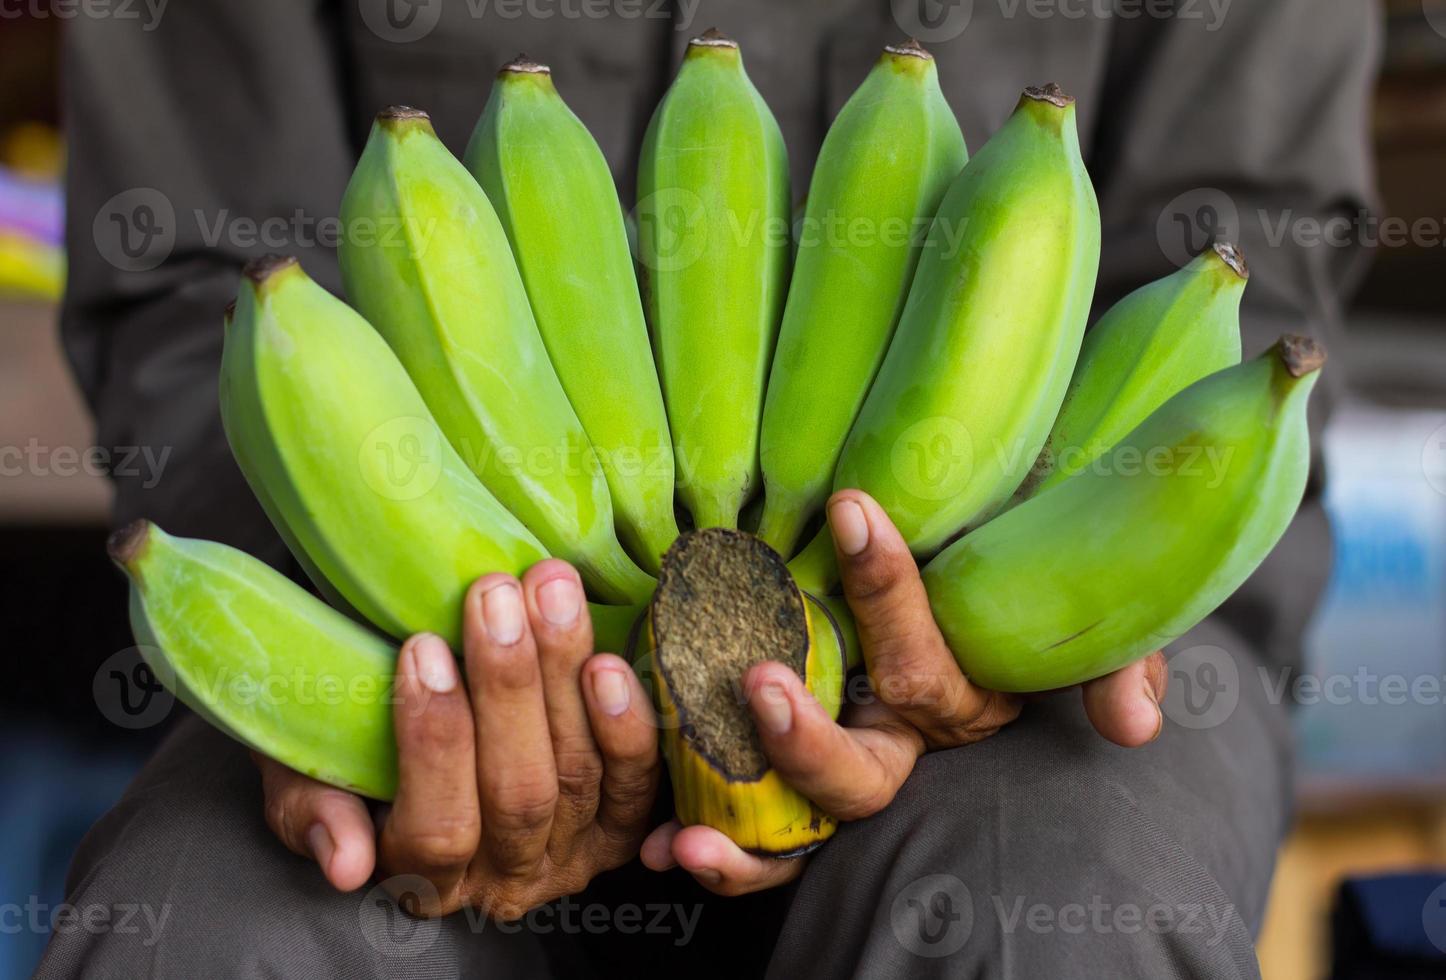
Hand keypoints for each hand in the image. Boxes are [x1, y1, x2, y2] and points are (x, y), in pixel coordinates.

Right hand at [256, 560, 659, 918]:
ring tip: (549, 592)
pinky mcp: (623, 821)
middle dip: (508, 687)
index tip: (420, 646)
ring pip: (578, 772)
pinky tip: (607, 661)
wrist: (418, 705)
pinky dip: (626, 723)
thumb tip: (345, 863)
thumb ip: (312, 812)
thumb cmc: (353, 741)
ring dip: (564, 676)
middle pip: (519, 793)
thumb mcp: (305, 773)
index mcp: (424, 877)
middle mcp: (505, 877)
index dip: (433, 742)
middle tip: (495, 595)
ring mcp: (572, 851)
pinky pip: (637, 781)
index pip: (437, 828)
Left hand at [641, 489, 1167, 894]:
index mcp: (958, 700)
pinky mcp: (785, 771)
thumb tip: (1134, 725)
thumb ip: (1114, 659)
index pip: (925, 662)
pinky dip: (711, 849)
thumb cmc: (1018, 573)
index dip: (890, 592)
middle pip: (860, 776)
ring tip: (685, 833)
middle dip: (808, 746)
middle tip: (761, 682)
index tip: (851, 507)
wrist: (982, 565)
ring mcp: (840, 760)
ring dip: (744, 837)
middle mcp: (897, 744)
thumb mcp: (1078, 605)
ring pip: (800, 823)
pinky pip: (754, 830)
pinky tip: (654, 848)